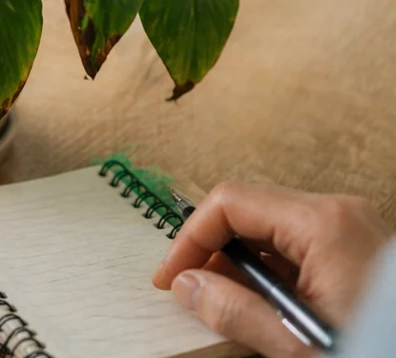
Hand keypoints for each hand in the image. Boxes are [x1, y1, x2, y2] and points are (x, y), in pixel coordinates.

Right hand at [154, 182, 391, 356]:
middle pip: (250, 209)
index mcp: (323, 224)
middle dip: (215, 250)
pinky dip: (273, 269)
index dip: (190, 239)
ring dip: (242, 262)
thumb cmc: (377, 351)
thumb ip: (233, 310)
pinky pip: (299, 244)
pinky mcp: (361, 248)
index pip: (230, 203)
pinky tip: (267, 305)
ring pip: (272, 227)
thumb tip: (187, 286)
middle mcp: (340, 213)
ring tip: (230, 306)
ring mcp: (354, 228)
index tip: (172, 279)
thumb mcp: (296, 343)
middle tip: (194, 293)